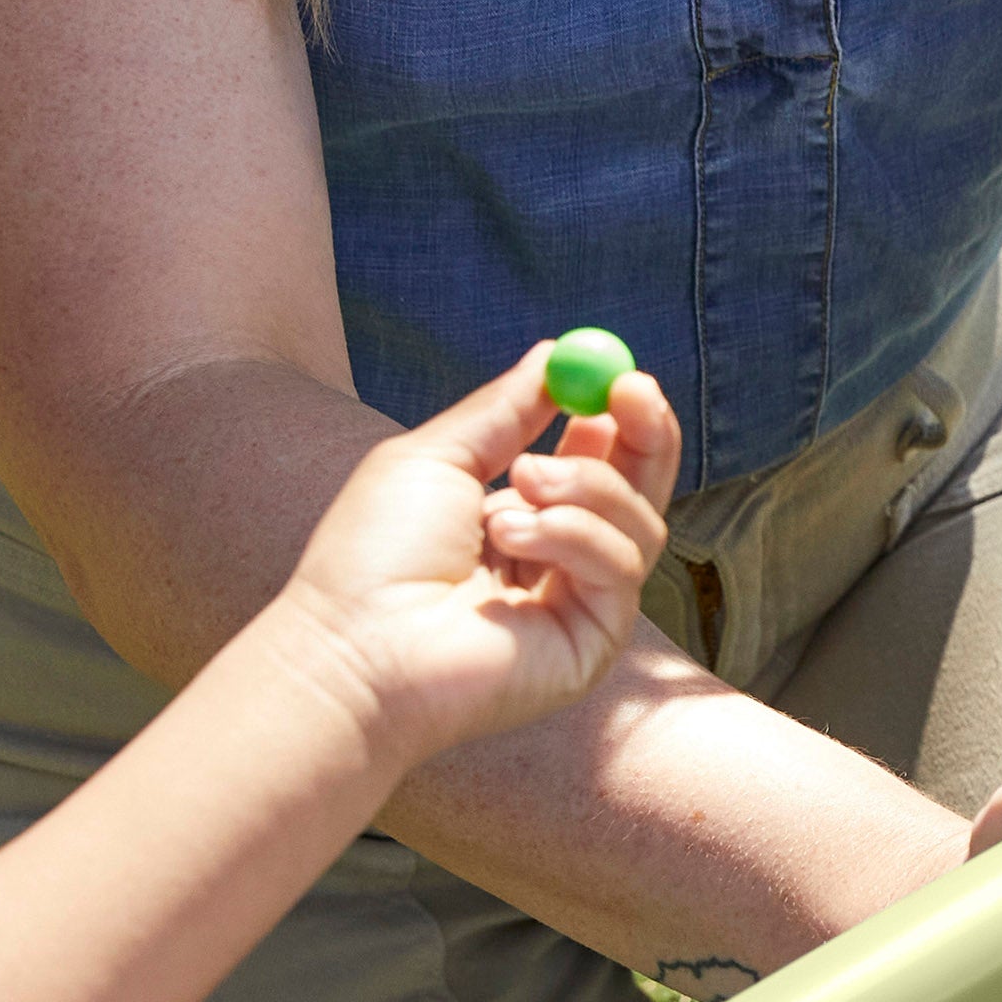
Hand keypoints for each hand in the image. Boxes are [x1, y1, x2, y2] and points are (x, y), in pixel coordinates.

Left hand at [269, 344, 681, 770]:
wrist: (356, 646)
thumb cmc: (373, 556)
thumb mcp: (437, 458)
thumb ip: (503, 411)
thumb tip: (553, 355)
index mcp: (520, 519)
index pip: (598, 464)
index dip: (619, 419)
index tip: (621, 375)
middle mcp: (558, 564)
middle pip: (640, 494)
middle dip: (645, 438)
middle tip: (634, 391)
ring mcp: (581, 606)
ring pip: (637, 524)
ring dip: (582, 488)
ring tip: (510, 493)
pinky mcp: (595, 641)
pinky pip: (620, 566)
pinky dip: (571, 537)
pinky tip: (509, 539)